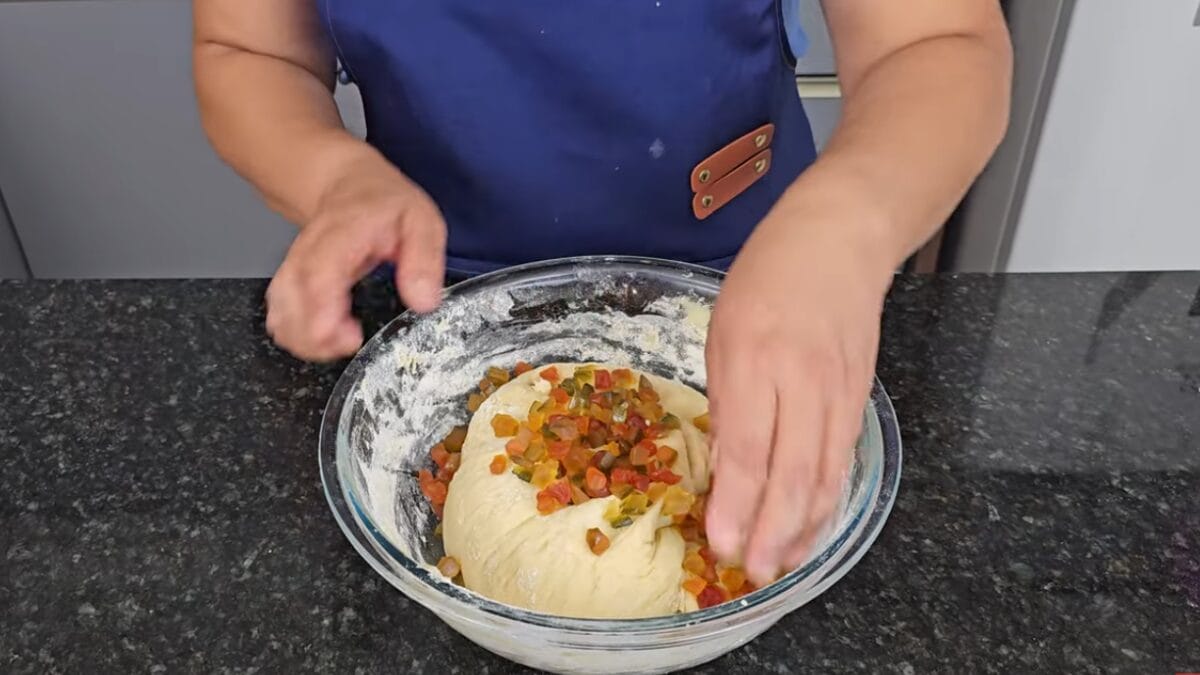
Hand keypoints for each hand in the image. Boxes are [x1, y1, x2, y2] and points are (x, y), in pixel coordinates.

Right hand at [265, 148, 446, 360]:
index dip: (326, 316)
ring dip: (305, 342)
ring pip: (279, 313)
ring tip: (340, 343)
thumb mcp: (421, 220)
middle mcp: (308, 252)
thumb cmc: (384, 203)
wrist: (347, 182)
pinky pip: (279, 315)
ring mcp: (293, 267)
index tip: (350, 338)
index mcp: (341, 235)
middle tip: (352, 342)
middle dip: (317, 339)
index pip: (319, 279)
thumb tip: (424, 302)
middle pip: (290, 303)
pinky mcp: (289, 280)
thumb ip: (424, 260)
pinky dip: (296, 336)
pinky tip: (323, 339)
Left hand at [703, 195, 894, 585]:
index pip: (747, 449)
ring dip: (802, 527)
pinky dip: (826, 499)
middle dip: (772, 531)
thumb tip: (722, 464)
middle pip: (793, 473)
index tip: (720, 544)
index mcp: (755, 360)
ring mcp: (837, 391)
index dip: (736, 504)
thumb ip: (727, 398)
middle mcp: (801, 382)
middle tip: (752, 574)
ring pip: (825, 474)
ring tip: (780, 564)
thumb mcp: (724, 329)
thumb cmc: (767, 278)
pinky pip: (842, 458)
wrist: (841, 238)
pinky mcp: (859, 396)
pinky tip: (811, 525)